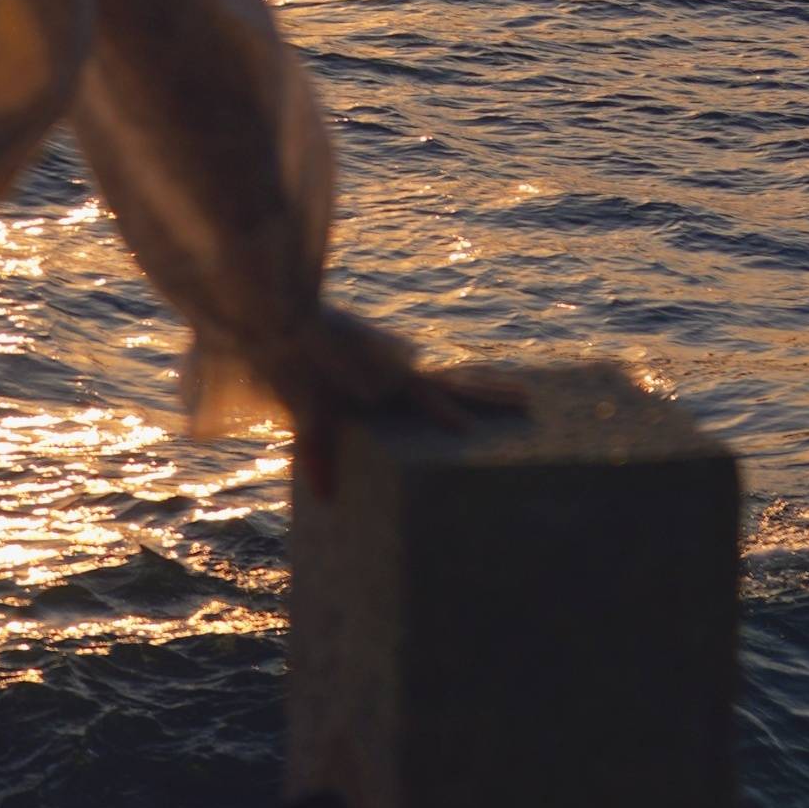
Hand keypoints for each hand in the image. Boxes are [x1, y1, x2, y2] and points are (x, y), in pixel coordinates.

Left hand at [273, 302, 529, 499]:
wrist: (278, 309)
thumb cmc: (291, 359)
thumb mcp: (302, 405)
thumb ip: (316, 450)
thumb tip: (324, 498)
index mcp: (384, 375)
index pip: (430, 397)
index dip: (453, 414)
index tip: (484, 428)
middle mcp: (398, 366)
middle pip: (455, 380)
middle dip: (491, 392)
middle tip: (530, 398)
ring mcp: (393, 359)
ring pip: (447, 373)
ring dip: (478, 382)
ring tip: (514, 389)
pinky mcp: (382, 356)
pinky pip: (425, 372)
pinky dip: (449, 379)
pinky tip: (451, 385)